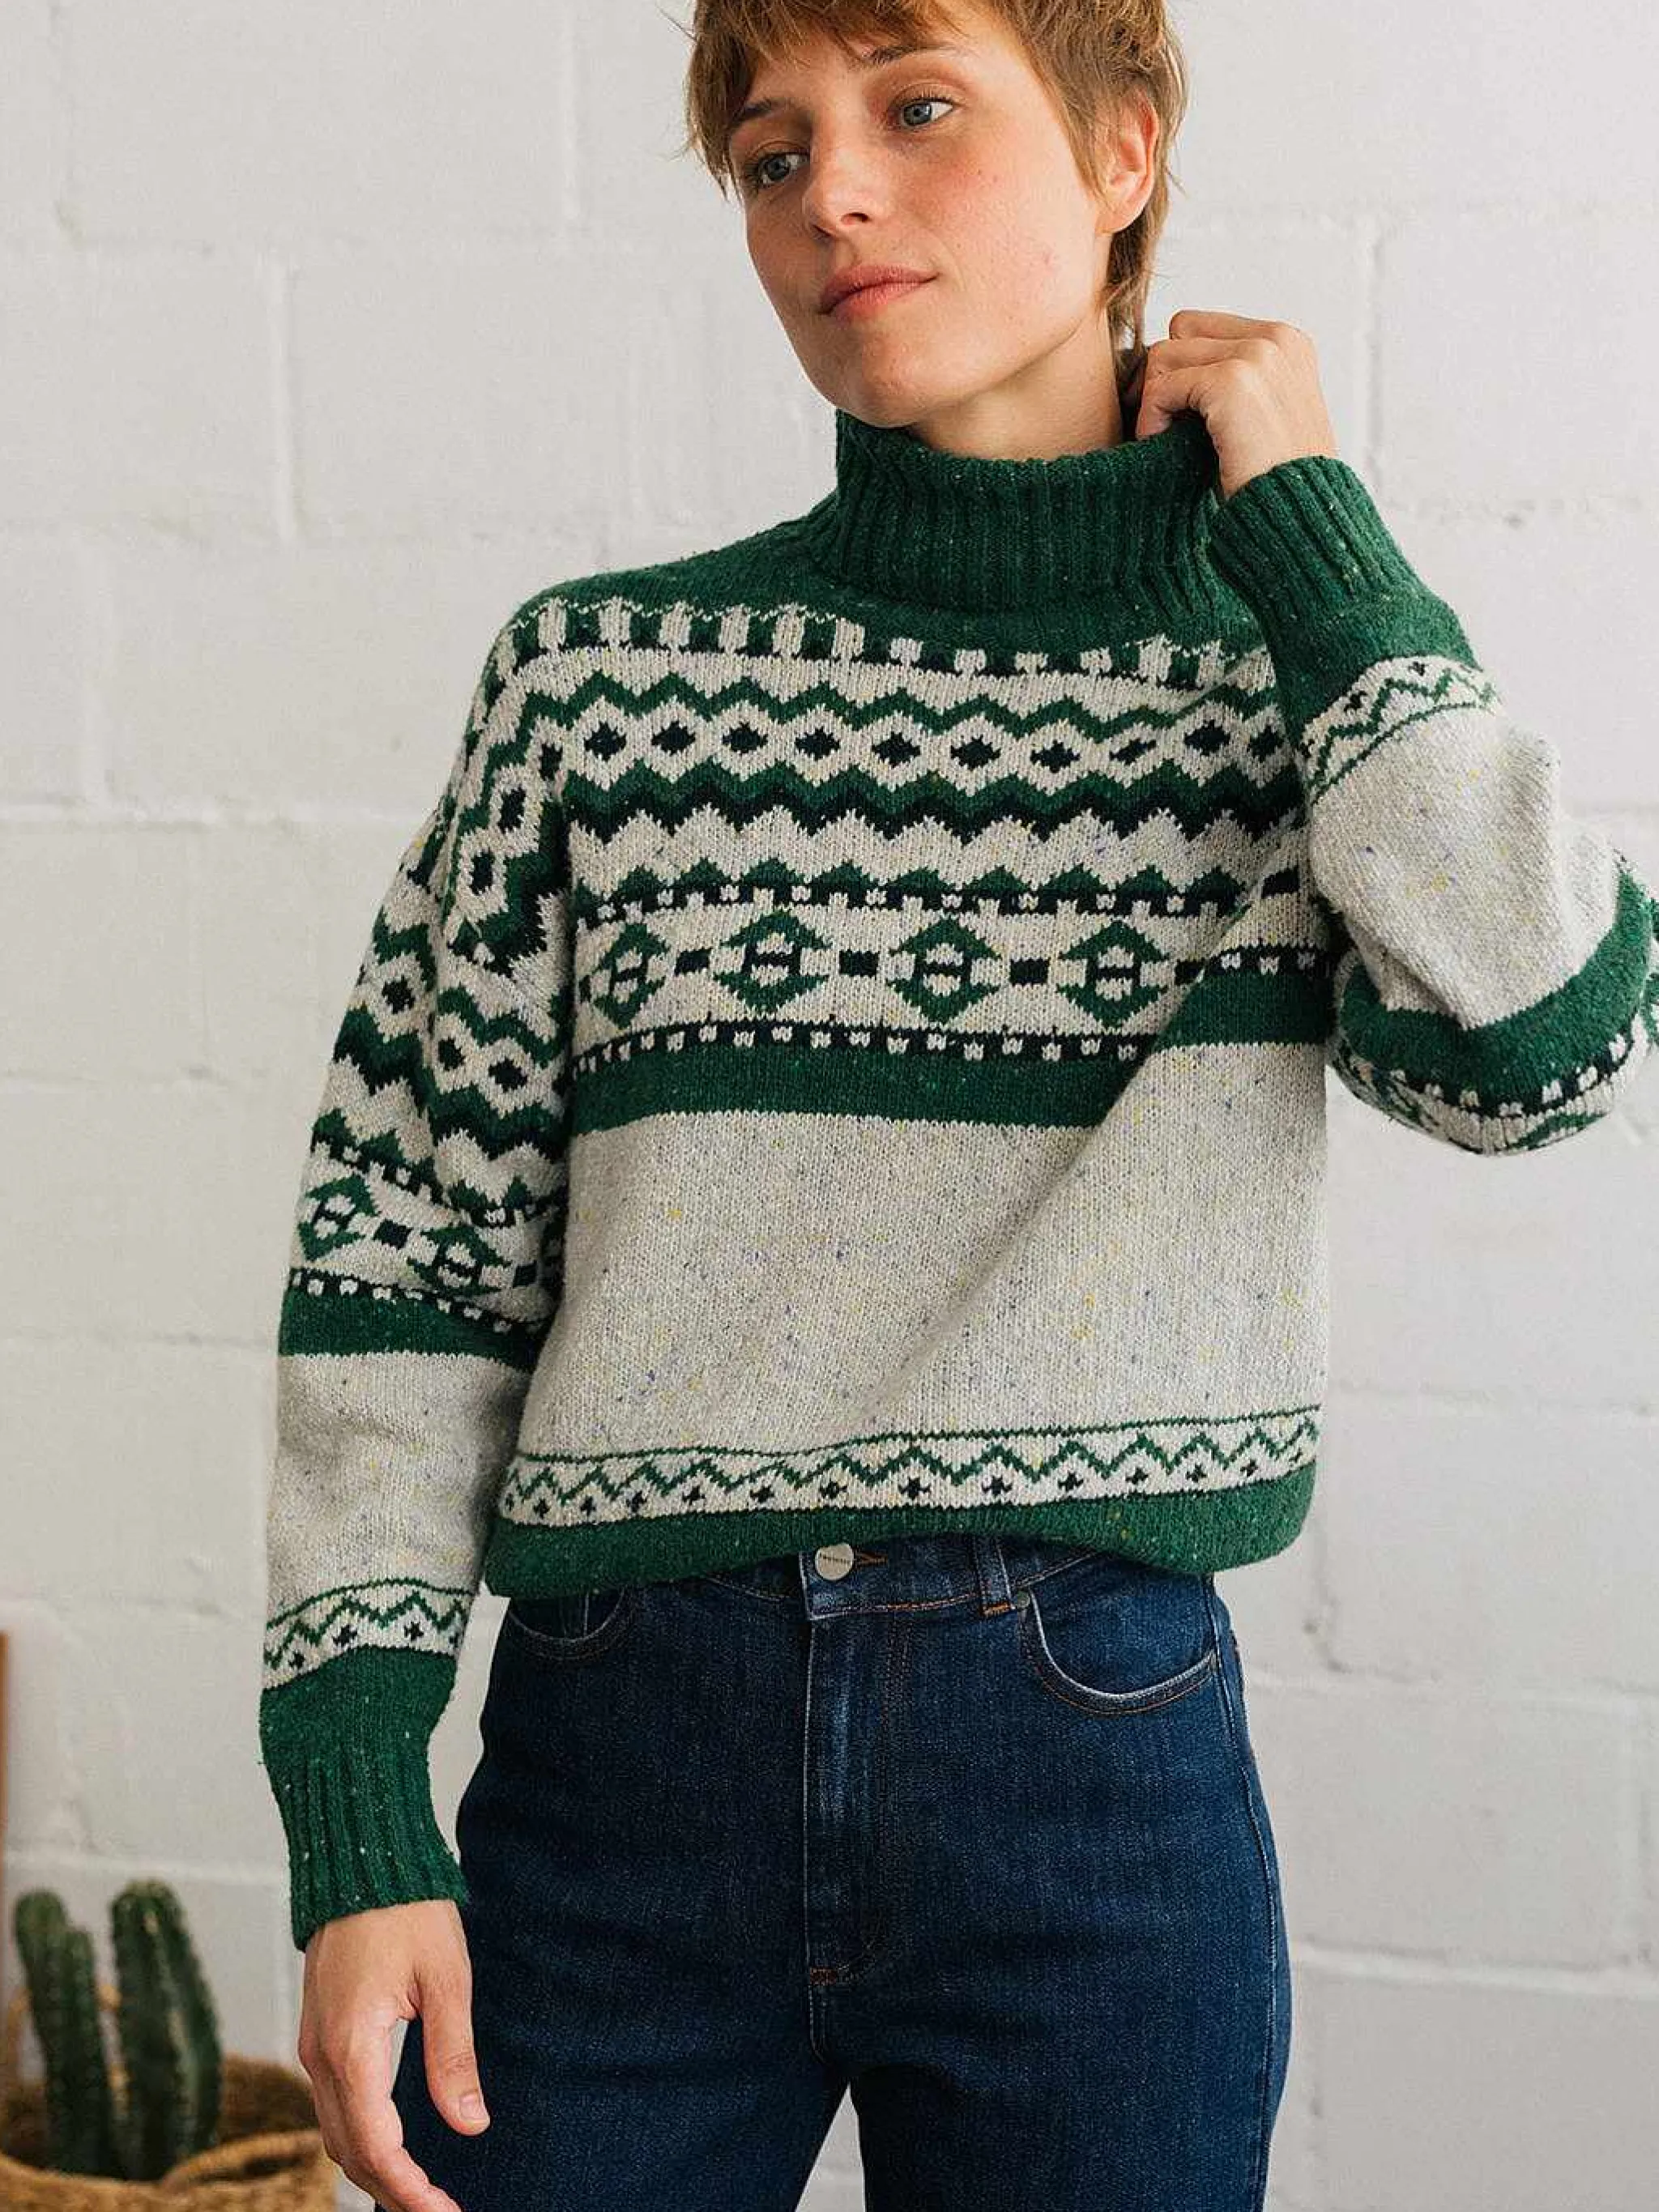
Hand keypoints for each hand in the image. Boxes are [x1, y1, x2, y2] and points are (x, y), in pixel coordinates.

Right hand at [296, 1899, 488, 2211]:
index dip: (409, 2190)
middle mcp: (320, 2056)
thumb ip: (453, 2056)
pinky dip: (360, 2137)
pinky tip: (393, 2144)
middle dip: (392, 2190)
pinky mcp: (319, 2034)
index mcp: (351, 2047)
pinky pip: (332, 2105)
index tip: (444, 2211)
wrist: (361, 1860)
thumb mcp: (446, 1979)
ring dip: (374, 2168)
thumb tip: (470, 2125)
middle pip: (349, 2151)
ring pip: (335, 2133)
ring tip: (421, 2190)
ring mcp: (313, 2045)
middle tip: (440, 2210)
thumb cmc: (408, 1911)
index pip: (375, 2146)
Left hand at [1127, 309, 1340, 500]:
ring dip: (1155, 399)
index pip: (1202, 326)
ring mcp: (1257, 356)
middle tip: (1166, 426)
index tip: (1177, 412)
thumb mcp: (1257, 416)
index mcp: (1287, 343)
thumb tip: (1157, 362)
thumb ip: (1228, 381)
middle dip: (1165, 377)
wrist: (1299, 520)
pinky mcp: (1233, 382)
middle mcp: (1276, 339)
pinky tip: (1162, 446)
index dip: (1181, 368)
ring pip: (1164, 354)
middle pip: (1180, 331)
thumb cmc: (1272, 483)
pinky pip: (1162, 386)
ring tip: (1166, 440)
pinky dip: (1151, 418)